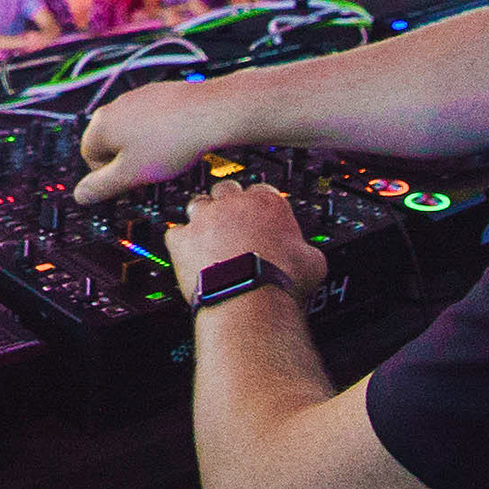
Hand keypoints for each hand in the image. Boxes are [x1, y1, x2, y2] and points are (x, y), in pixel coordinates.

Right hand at [70, 78, 221, 204]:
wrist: (210, 113)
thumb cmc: (171, 142)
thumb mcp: (131, 175)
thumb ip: (101, 187)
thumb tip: (79, 195)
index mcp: (101, 125)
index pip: (88, 156)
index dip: (107, 175)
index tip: (128, 183)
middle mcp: (116, 106)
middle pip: (110, 142)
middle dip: (125, 161)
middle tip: (147, 173)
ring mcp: (138, 97)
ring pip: (131, 130)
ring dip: (143, 147)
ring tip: (166, 158)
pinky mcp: (159, 93)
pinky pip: (151, 119)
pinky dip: (159, 132)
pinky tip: (176, 142)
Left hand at [158, 178, 327, 302]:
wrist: (250, 299)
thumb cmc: (282, 282)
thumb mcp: (313, 261)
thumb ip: (305, 248)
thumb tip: (308, 255)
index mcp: (268, 204)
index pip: (262, 190)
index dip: (260, 205)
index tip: (260, 218)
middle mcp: (234, 204)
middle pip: (227, 189)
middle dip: (228, 203)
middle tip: (232, 223)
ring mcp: (205, 219)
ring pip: (198, 204)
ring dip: (203, 217)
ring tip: (208, 237)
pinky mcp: (182, 239)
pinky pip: (175, 233)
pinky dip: (180, 243)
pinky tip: (188, 255)